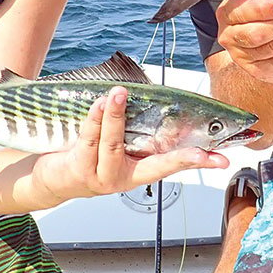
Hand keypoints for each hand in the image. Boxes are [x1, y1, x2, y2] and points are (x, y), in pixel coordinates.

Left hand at [32, 86, 228, 202]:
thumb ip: (132, 127)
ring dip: (117, 115)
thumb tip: (146, 95)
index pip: (173, 165)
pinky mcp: (81, 169)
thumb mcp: (113, 144)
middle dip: (180, 156)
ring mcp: (103, 176)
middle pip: (157, 164)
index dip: (198, 161)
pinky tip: (100, 103)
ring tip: (119, 92)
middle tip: (199, 149)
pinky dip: (96, 118)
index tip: (220, 158)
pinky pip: (91, 139)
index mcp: (137, 170)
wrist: (52, 179)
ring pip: (115, 143)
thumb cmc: (85, 156)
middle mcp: (124, 177)